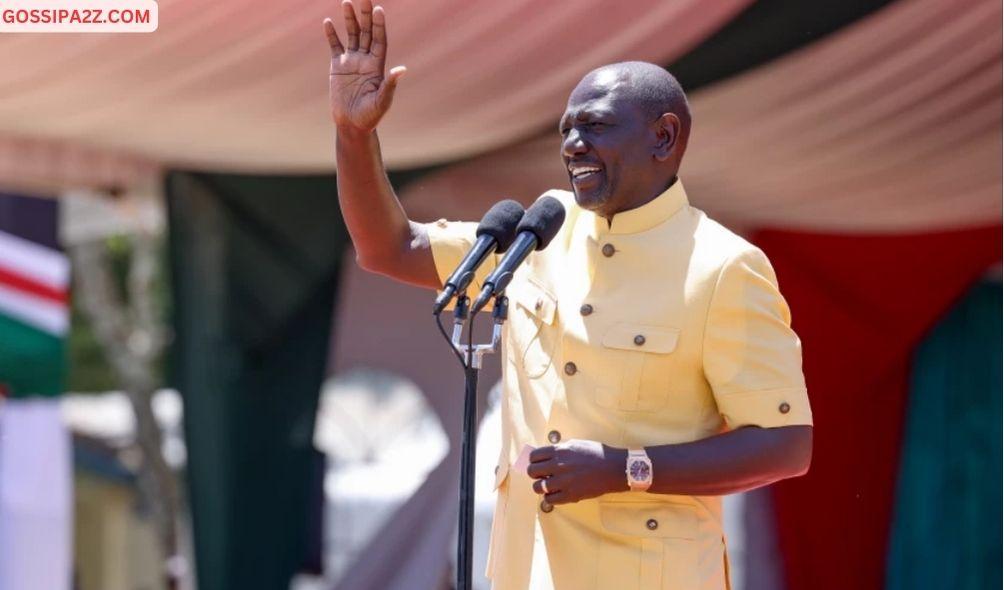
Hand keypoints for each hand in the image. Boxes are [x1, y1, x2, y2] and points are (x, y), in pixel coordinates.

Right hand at [323, 0, 405, 130]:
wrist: (352, 125)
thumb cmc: (370, 116)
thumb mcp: (381, 102)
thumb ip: (389, 85)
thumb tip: (402, 69)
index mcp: (377, 66)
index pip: (380, 40)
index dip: (379, 25)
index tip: (379, 9)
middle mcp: (365, 60)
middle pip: (367, 32)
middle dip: (365, 15)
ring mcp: (351, 61)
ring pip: (351, 35)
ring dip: (349, 19)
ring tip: (346, 2)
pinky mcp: (337, 67)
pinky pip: (335, 46)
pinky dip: (331, 35)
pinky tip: (328, 22)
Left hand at [527, 440, 626, 504]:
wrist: (614, 468)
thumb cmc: (596, 454)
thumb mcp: (575, 444)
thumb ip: (559, 449)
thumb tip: (545, 455)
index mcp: (559, 451)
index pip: (533, 456)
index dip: (533, 461)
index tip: (537, 464)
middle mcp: (558, 465)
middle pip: (532, 472)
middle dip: (535, 474)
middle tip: (542, 476)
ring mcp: (564, 481)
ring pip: (538, 487)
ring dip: (541, 487)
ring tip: (549, 486)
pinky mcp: (571, 495)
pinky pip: (550, 500)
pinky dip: (550, 498)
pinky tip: (556, 494)